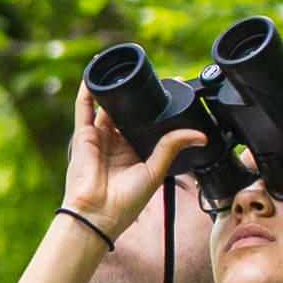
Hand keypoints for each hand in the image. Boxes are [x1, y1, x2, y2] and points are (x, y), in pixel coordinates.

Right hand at [62, 87, 216, 247]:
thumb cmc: (124, 202)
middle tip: (151, 77)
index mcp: (134, 153)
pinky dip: (87, 92)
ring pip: (106, 107)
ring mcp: (99, 138)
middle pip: (126, 113)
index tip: (171, 90)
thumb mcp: (155, 171)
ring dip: (112, 89)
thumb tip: (198, 135)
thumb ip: (171, 148)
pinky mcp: (83, 136)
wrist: (97, 214)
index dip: (156, 108)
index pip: (146, 124)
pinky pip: (83, 109)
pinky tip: (94, 76)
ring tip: (122, 69)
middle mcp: (116, 144)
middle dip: (136, 96)